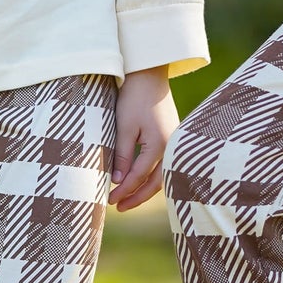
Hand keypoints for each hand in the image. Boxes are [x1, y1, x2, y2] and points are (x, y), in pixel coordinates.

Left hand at [111, 69, 176, 210]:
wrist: (149, 75)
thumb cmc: (134, 98)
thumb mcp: (124, 126)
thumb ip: (122, 154)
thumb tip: (118, 181)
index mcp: (159, 145)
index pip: (139, 176)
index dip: (124, 191)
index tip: (109, 200)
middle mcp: (170, 147)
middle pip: (156, 182)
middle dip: (137, 197)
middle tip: (119, 207)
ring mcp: (173, 142)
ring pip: (161, 175)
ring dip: (145, 188)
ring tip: (128, 198)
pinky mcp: (171, 137)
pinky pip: (163, 164)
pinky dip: (151, 175)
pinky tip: (140, 179)